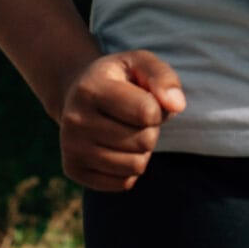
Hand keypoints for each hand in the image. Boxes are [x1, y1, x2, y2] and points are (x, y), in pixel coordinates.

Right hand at [56, 50, 186, 191]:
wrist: (76, 96)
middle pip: (144, 141)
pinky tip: (115, 148)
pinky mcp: (74, 171)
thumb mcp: (140, 64)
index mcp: (90, 89)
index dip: (157, 108)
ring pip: (135, 165)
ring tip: (125, 131)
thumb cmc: (118, 80)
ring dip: (141, 151)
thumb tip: (177, 106)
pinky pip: (124, 183)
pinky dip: (129, 168)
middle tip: (133, 118)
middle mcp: (75, 120)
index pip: (148, 112)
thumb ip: (163, 78)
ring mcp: (71, 148)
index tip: (143, 99)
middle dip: (150, 130)